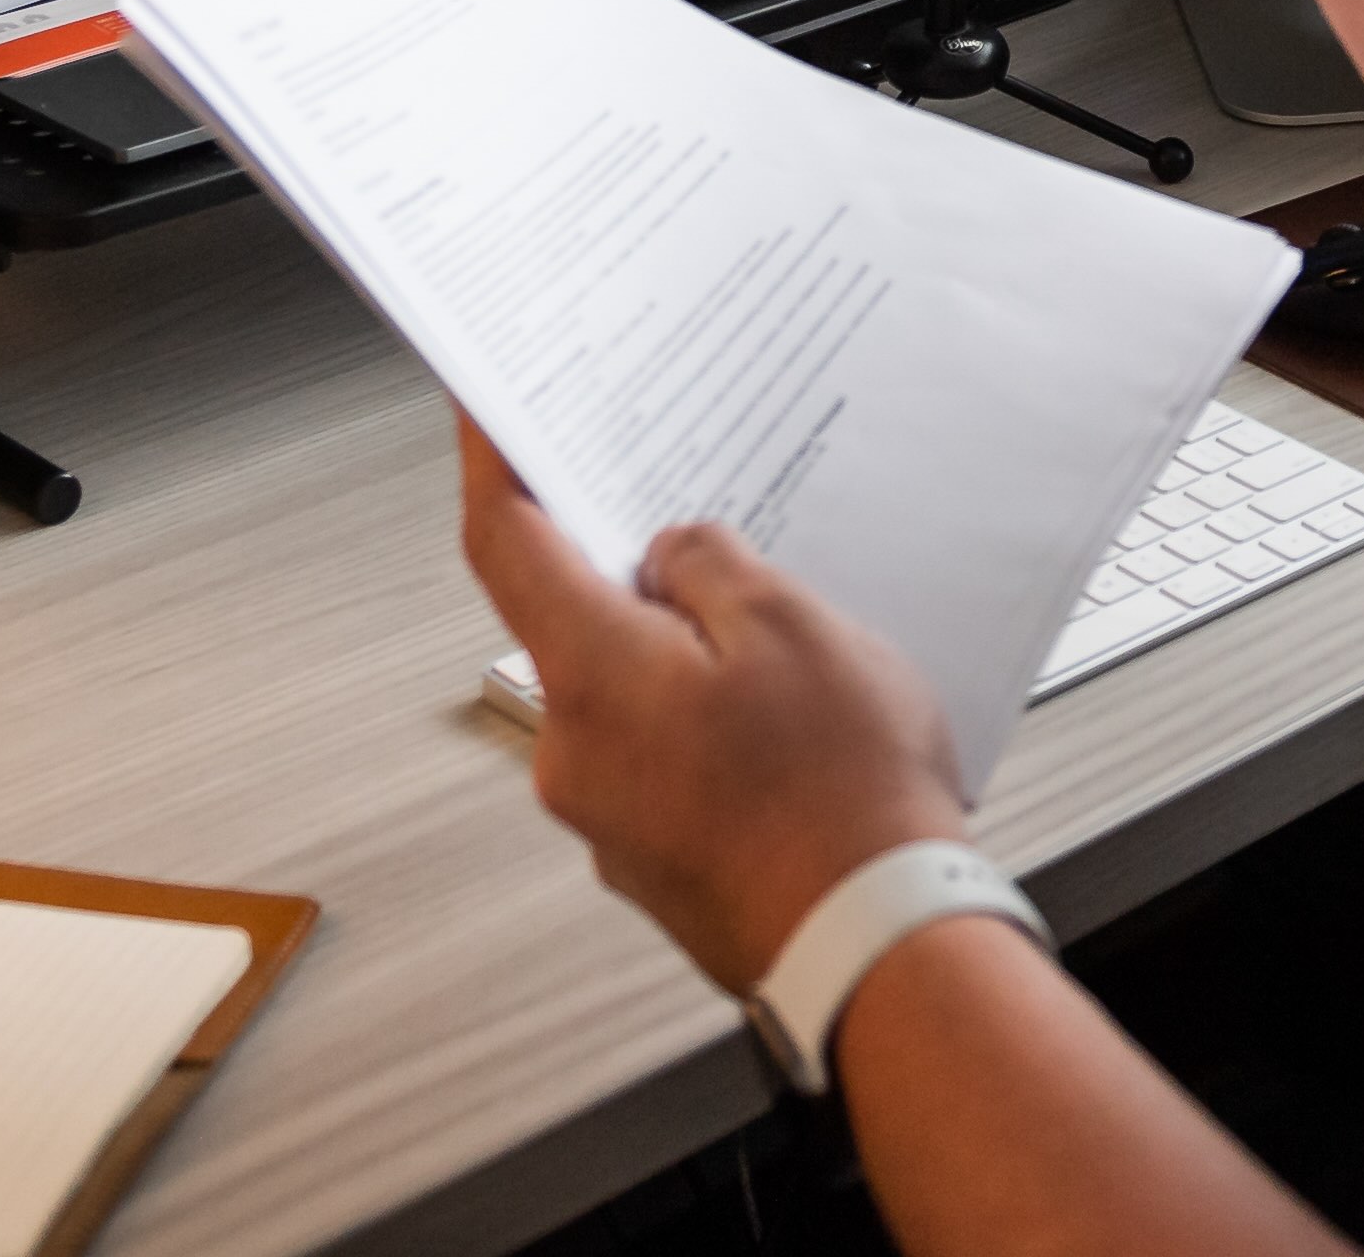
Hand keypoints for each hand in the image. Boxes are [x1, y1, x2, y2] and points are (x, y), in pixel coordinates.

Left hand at [457, 424, 968, 992]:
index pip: (505, 542)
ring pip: (628, 695)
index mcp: (592, 675)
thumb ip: (709, 566)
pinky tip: (788, 726)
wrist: (878, 951)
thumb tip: (670, 555)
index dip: (493, 464)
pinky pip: (661, 759)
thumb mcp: (792, 627)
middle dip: (638, 574)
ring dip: (686, 660)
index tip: (485, 412)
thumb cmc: (846, 805)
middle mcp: (575, 754)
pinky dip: (707, 728)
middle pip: (572, 621)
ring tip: (788, 656)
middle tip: (706, 534)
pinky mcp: (654, 861)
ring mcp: (610, 819)